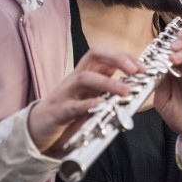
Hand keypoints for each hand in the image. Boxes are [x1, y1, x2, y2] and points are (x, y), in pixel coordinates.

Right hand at [27, 44, 144, 153]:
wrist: (38, 127)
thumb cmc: (68, 109)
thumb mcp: (90, 96)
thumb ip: (107, 89)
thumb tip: (134, 87)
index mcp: (86, 72)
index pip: (106, 54)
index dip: (125, 56)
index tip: (143, 67)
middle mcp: (76, 78)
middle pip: (94, 54)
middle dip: (117, 58)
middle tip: (136, 70)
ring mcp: (66, 92)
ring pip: (85, 77)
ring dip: (107, 82)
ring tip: (125, 91)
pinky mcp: (58, 111)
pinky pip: (73, 105)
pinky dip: (88, 104)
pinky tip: (101, 105)